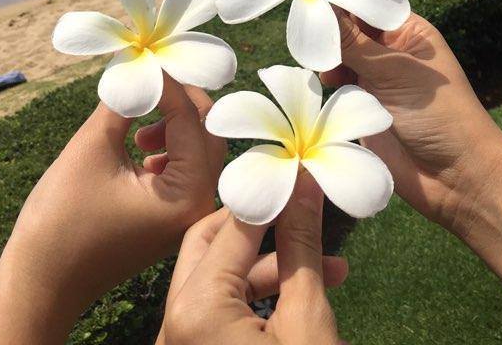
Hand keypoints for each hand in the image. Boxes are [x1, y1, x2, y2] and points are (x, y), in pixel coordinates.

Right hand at [0, 77, 224, 344]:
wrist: (42, 281)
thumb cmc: (61, 217)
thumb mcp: (94, 145)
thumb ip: (126, 99)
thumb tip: (143, 62)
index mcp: (188, 192)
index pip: (191, 118)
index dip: (167, 83)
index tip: (146, 58)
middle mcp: (201, 205)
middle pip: (209, 132)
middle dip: (180, 101)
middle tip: (148, 81)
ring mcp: (191, 214)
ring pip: (201, 148)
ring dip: (176, 125)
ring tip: (137, 127)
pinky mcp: (176, 216)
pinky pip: (189, 168)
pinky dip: (171, 147)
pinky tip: (140, 144)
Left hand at [161, 172, 345, 344]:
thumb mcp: (307, 318)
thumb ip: (301, 245)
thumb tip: (304, 181)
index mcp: (195, 310)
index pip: (233, 228)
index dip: (270, 195)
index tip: (298, 173)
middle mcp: (173, 325)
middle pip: (210, 246)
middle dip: (262, 227)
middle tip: (299, 210)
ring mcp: (180, 343)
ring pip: (217, 281)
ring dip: (267, 267)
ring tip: (328, 266)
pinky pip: (216, 311)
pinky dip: (254, 298)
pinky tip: (301, 293)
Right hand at [321, 9, 501, 229]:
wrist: (456, 179)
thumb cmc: (439, 115)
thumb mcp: (394, 72)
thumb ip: (353, 42)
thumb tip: (322, 7)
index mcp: (408, 32)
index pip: (368, 5)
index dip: (341, 0)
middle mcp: (391, 53)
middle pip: (350, 31)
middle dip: (330, 32)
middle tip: (310, 36)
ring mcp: (377, 82)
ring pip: (340, 59)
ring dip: (328, 60)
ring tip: (323, 68)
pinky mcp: (364, 110)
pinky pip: (338, 89)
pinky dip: (327, 85)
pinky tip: (322, 86)